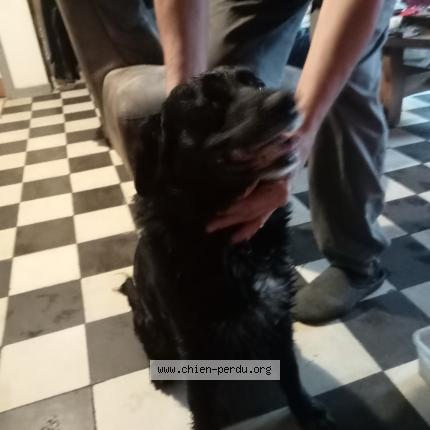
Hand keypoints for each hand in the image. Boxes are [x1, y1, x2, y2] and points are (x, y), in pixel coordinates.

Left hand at [206, 122, 317, 243]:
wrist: (300, 141)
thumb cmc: (284, 143)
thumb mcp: (270, 145)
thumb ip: (254, 155)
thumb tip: (233, 157)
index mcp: (277, 190)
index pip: (249, 204)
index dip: (232, 210)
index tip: (214, 213)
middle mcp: (277, 199)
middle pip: (249, 214)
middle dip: (229, 222)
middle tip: (208, 227)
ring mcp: (275, 202)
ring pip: (255, 218)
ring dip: (238, 227)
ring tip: (221, 235)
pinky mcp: (272, 200)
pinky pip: (260, 217)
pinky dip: (249, 226)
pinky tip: (239, 234)